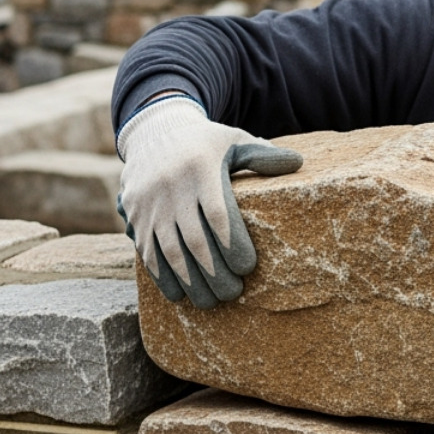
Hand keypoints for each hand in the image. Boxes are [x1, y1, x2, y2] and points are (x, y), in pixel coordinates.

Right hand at [116, 96, 302, 307]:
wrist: (153, 131)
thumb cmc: (206, 144)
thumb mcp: (234, 141)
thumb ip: (263, 156)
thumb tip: (298, 163)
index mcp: (202, 169)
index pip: (219, 214)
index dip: (233, 244)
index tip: (248, 268)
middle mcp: (173, 187)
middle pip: (196, 240)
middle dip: (215, 273)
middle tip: (234, 294)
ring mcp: (150, 203)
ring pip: (170, 251)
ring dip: (190, 282)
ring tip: (210, 303)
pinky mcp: (135, 214)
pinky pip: (147, 251)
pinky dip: (162, 277)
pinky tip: (178, 295)